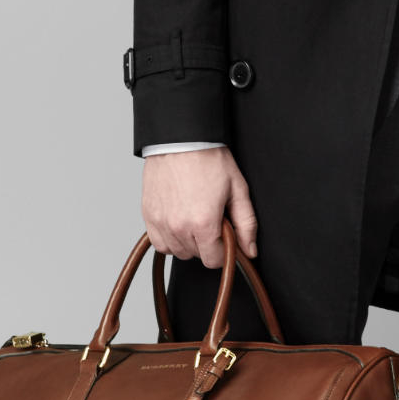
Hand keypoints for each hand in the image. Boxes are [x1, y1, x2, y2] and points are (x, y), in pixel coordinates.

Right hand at [142, 147, 258, 268]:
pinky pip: (159, 243)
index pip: (214, 260)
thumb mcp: (238, 190)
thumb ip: (246, 224)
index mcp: (203, 223)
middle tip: (212, 218)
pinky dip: (170, 238)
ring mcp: (161, 222)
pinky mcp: (148, 215)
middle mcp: (179, 227)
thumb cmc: (209, 159)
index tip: (226, 235)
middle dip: (208, 243)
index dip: (224, 250)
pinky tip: (179, 222)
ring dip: (189, 242)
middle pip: (197, 256)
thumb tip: (249, 251)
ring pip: (178, 252)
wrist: (181, 139)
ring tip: (195, 218)